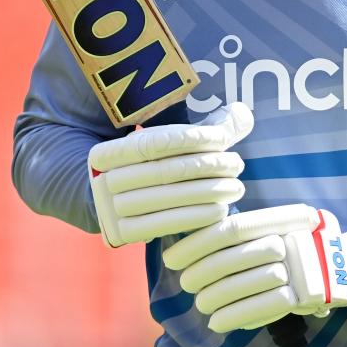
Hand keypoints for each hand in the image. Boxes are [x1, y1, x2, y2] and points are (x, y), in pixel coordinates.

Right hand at [89, 101, 252, 247]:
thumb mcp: (167, 146)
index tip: (223, 139)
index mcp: (108, 151)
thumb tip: (241, 113)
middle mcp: (104, 179)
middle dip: (208, 166)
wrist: (115, 210)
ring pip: (169, 197)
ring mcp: (111, 209)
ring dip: (208, 193)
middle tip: (237, 164)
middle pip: (166, 169)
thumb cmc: (152, 170)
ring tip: (236, 187)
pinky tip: (221, 211)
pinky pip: (165, 224)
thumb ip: (204, 128)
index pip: (158, 141)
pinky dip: (196, 217)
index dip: (193, 138)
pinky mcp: (124, 234)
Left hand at [162, 204, 346, 332]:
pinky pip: (263, 306)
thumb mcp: (272, 229)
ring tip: (200, 303)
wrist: (342, 266)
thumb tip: (191, 242)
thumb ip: (240, 233)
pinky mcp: (303, 295)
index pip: (229, 229)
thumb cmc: (294, 245)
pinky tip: (217, 322)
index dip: (197, 243)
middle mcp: (287, 240)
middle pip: (233, 257)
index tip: (174, 257)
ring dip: (215, 297)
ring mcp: (297, 268)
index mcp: (276, 219)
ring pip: (245, 283)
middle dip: (202, 272)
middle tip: (185, 282)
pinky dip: (235, 316)